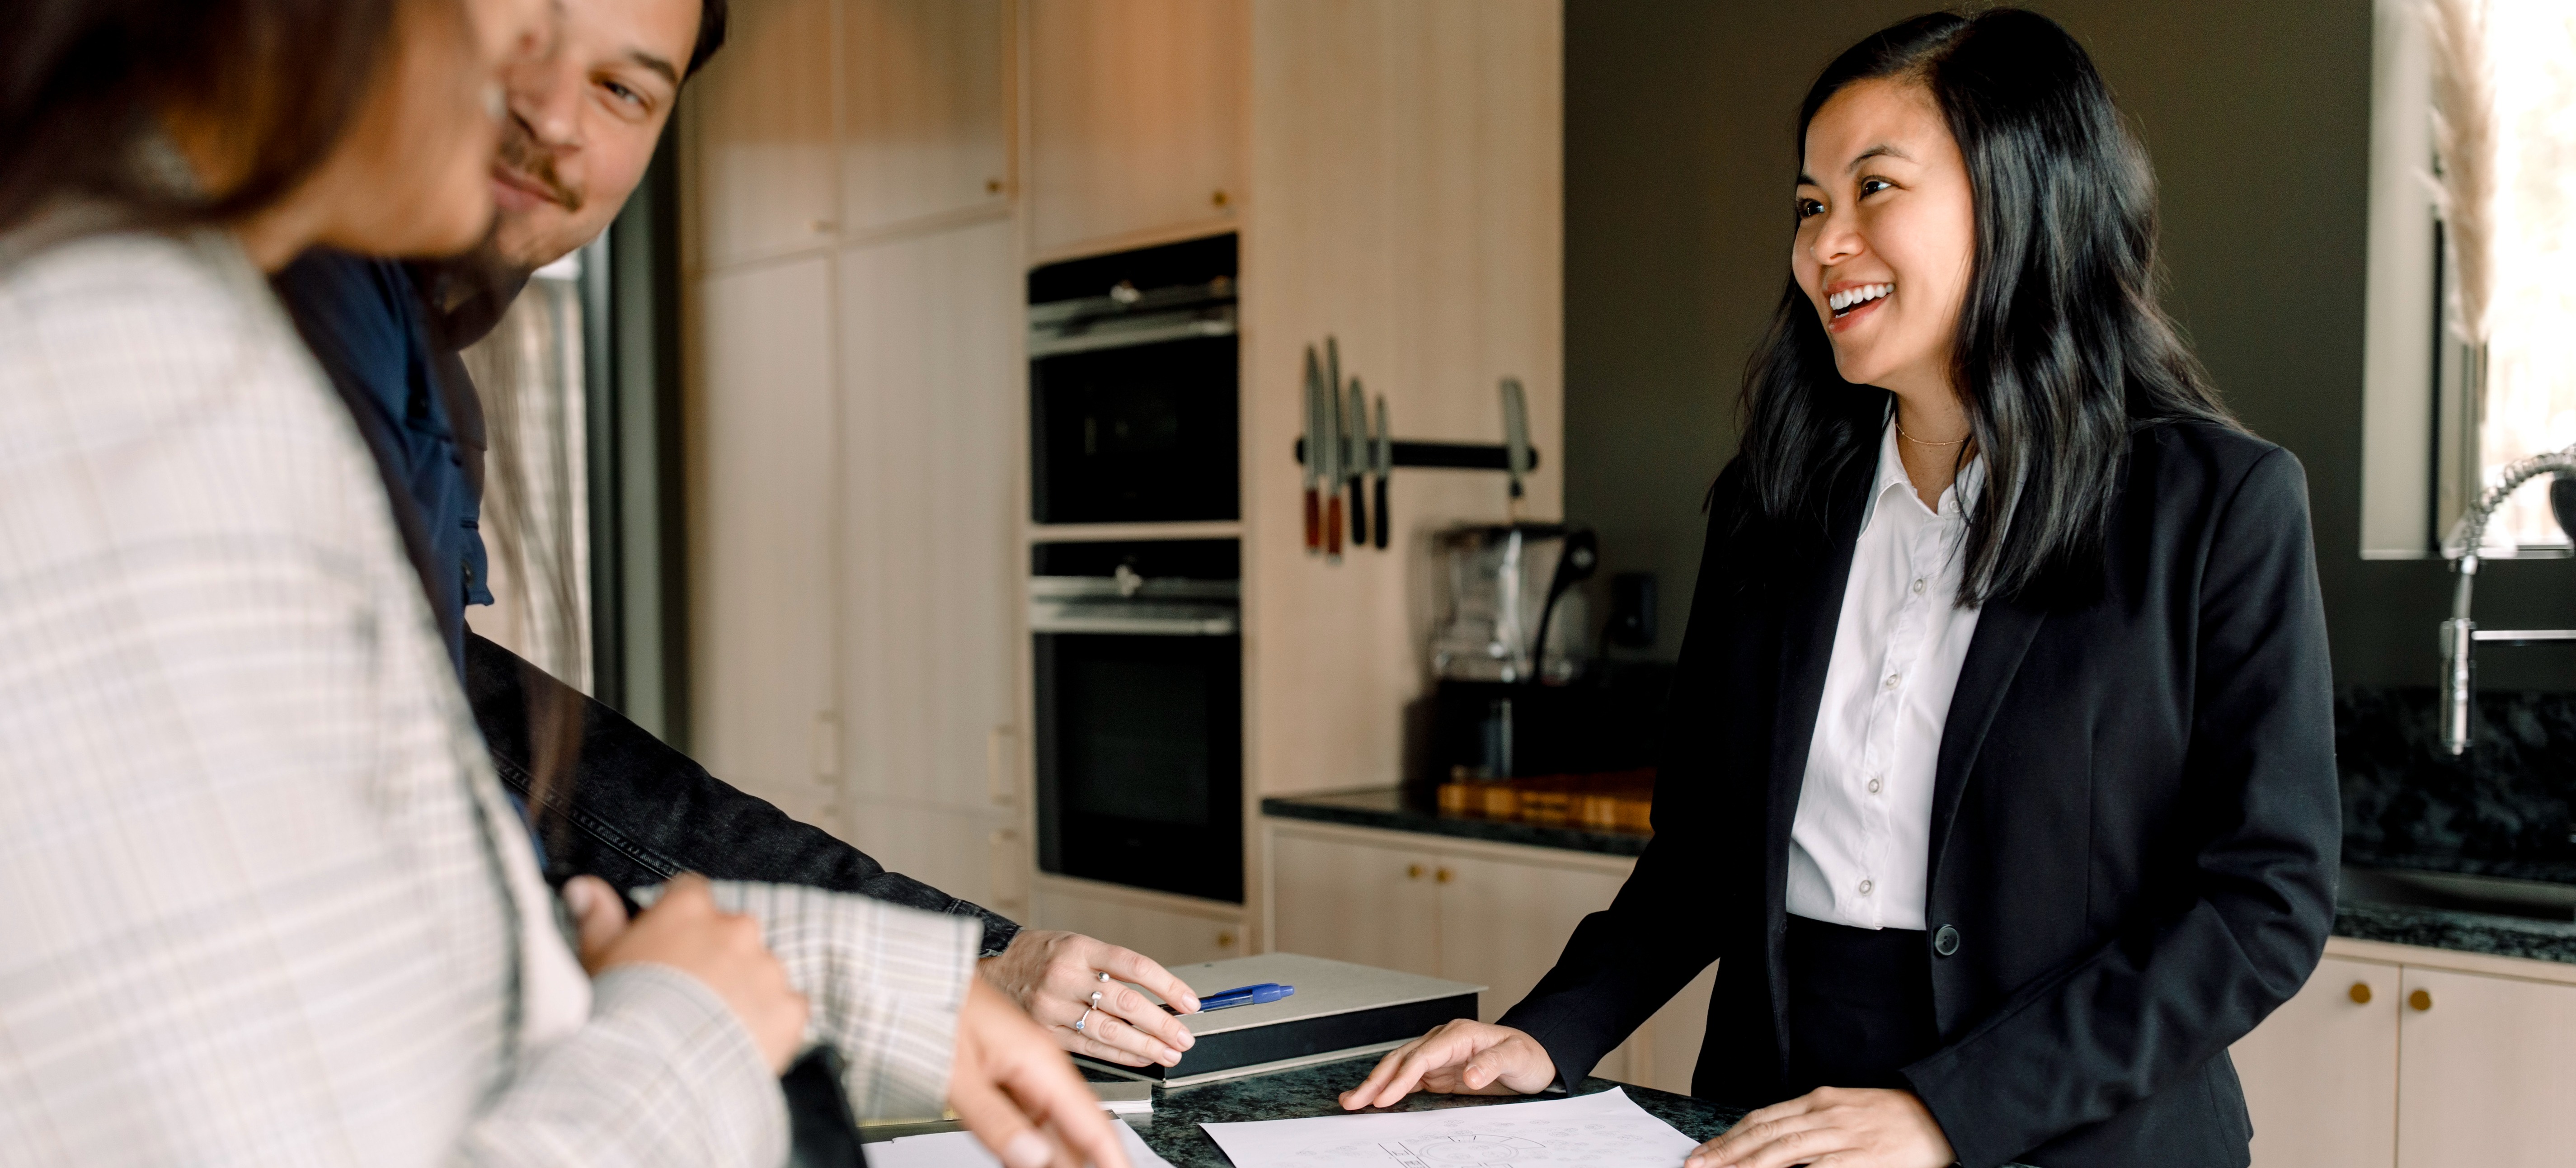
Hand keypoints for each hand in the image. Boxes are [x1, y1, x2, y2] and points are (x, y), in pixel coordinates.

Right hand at [564, 874, 809, 1074]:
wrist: (655, 1072)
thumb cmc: (620, 1013)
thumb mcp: (598, 962)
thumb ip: (599, 918)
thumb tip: (585, 887)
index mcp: (689, 909)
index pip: (691, 895)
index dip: (679, 923)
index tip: (669, 948)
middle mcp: (736, 929)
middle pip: (731, 934)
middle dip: (716, 958)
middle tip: (687, 997)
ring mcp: (768, 968)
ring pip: (761, 971)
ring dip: (744, 991)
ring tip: (710, 1028)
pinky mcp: (790, 1008)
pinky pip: (788, 1008)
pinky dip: (771, 1024)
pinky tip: (739, 1043)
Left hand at [948, 976, 1131, 1167]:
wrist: (912, 975)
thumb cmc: (932, 1007)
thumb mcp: (957, 1075)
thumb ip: (996, 1122)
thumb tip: (1034, 1159)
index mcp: (1038, 1060)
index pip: (1091, 1121)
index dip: (1111, 1156)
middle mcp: (1038, 1061)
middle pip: (1073, 1126)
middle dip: (1079, 1159)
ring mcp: (1023, 1064)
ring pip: (1050, 1121)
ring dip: (1052, 1151)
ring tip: (1043, 1164)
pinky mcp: (1006, 1066)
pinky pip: (1028, 1109)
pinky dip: (1030, 1136)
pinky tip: (1024, 1155)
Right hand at [978, 929, 1202, 1068]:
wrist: (992, 968)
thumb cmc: (1039, 957)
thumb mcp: (1075, 946)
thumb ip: (1110, 968)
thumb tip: (1157, 997)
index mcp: (1079, 949)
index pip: (1134, 966)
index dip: (1168, 985)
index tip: (1189, 1001)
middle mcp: (1066, 977)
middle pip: (1125, 1001)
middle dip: (1162, 1023)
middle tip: (1184, 1036)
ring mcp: (1054, 1007)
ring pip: (1110, 1029)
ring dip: (1146, 1045)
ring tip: (1170, 1052)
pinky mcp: (1046, 1032)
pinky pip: (1091, 1047)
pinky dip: (1121, 1055)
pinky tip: (1141, 1058)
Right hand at [1337, 1019, 1556, 1108]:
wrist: (1536, 1057)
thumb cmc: (1527, 1055)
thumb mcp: (1516, 1057)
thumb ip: (1491, 1064)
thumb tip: (1468, 1075)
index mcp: (1458, 1035)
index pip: (1421, 1057)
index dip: (1401, 1078)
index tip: (1384, 1097)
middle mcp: (1443, 1042)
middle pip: (1402, 1060)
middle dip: (1375, 1081)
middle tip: (1353, 1100)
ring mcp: (1438, 1056)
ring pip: (1399, 1068)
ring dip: (1375, 1084)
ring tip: (1352, 1100)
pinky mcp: (1439, 1071)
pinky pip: (1409, 1079)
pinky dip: (1389, 1088)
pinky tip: (1375, 1098)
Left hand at [1683, 1087, 1953, 1167]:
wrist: (1940, 1116)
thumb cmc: (1890, 1116)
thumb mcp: (1843, 1109)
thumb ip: (1807, 1122)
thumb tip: (1767, 1142)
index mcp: (1819, 1100)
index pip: (1761, 1119)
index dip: (1729, 1137)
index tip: (1704, 1152)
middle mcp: (1825, 1115)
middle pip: (1765, 1135)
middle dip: (1727, 1154)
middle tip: (1698, 1166)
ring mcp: (1843, 1138)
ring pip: (1785, 1153)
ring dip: (1749, 1166)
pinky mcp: (1861, 1160)